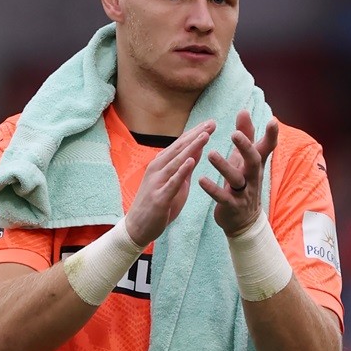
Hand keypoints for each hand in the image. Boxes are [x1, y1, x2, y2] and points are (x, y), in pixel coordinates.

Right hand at [124, 120, 214, 246]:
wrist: (138, 228)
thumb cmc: (158, 204)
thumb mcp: (176, 183)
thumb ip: (185, 167)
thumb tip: (198, 150)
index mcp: (161, 164)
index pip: (180, 144)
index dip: (195, 132)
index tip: (211, 122)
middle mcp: (157, 169)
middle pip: (179, 148)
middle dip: (196, 134)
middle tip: (212, 123)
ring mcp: (157, 182)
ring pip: (176, 161)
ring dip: (191, 147)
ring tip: (205, 136)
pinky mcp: (159, 197)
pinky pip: (172, 182)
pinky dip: (181, 171)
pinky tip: (191, 161)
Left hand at [199, 111, 278, 235]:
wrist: (243, 220)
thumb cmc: (243, 182)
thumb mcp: (245, 159)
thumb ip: (245, 135)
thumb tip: (243, 110)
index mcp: (256, 164)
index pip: (267, 147)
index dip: (271, 135)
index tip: (273, 121)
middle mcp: (252, 177)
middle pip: (253, 160)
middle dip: (245, 147)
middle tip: (234, 134)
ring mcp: (243, 192)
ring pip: (235, 178)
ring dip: (223, 166)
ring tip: (211, 154)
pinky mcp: (231, 205)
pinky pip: (222, 197)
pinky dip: (212, 189)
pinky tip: (201, 179)